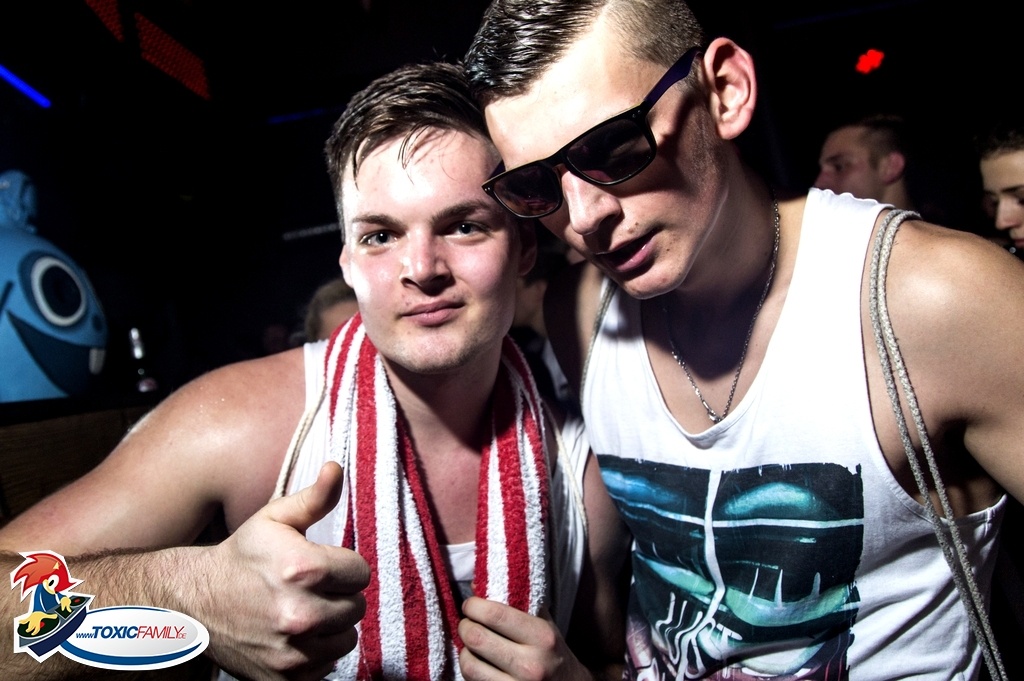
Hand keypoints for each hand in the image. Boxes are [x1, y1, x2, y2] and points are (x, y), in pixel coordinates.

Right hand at [196, 462, 369, 680]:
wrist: (195, 604)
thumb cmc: (242, 557)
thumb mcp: (275, 519)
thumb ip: (314, 497)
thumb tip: (336, 467)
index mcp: (302, 569)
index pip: (361, 572)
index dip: (344, 565)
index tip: (323, 565)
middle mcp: (299, 613)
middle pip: (357, 606)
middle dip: (339, 595)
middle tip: (311, 588)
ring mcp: (292, 651)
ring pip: (347, 637)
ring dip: (332, 625)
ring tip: (304, 610)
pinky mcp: (285, 678)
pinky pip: (327, 666)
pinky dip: (316, 652)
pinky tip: (294, 635)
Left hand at [458, 597, 593, 680]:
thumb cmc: (553, 652)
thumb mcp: (544, 623)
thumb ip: (517, 601)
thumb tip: (477, 584)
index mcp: (542, 637)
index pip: (495, 614)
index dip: (474, 606)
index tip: (472, 604)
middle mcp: (531, 664)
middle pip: (476, 637)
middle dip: (465, 626)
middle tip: (468, 623)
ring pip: (469, 663)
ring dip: (464, 650)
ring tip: (472, 645)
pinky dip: (470, 669)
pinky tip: (479, 663)